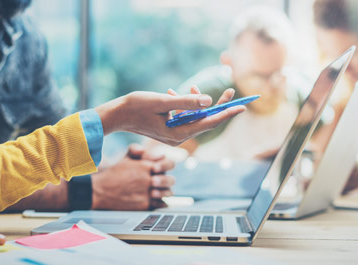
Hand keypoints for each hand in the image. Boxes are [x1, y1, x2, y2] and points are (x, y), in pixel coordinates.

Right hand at [91, 144, 174, 209]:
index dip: (166, 166)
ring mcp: (147, 192)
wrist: (100, 191)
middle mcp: (148, 179)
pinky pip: (161, 204)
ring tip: (158, 191)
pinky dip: (161, 203)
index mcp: (145, 165)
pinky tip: (157, 200)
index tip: (159, 169)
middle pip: (170, 180)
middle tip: (158, 181)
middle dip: (167, 180)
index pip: (168, 163)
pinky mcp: (145, 204)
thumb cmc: (113, 174)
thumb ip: (140, 152)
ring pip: (168, 193)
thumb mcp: (126, 158)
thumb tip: (159, 154)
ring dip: (165, 192)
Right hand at [95, 90, 244, 145]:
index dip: (227, 114)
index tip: (242, 107)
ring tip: (194, 87)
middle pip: (205, 121)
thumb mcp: (162, 102)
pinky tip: (175, 93)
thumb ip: (186, 102)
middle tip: (232, 91)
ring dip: (197, 103)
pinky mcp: (168, 129)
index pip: (209, 123)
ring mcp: (173, 134)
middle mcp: (178, 137)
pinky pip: (184, 117)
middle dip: (218, 106)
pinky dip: (184, 105)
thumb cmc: (135, 107)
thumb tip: (209, 101)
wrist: (115, 115)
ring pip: (194, 117)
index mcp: (179, 133)